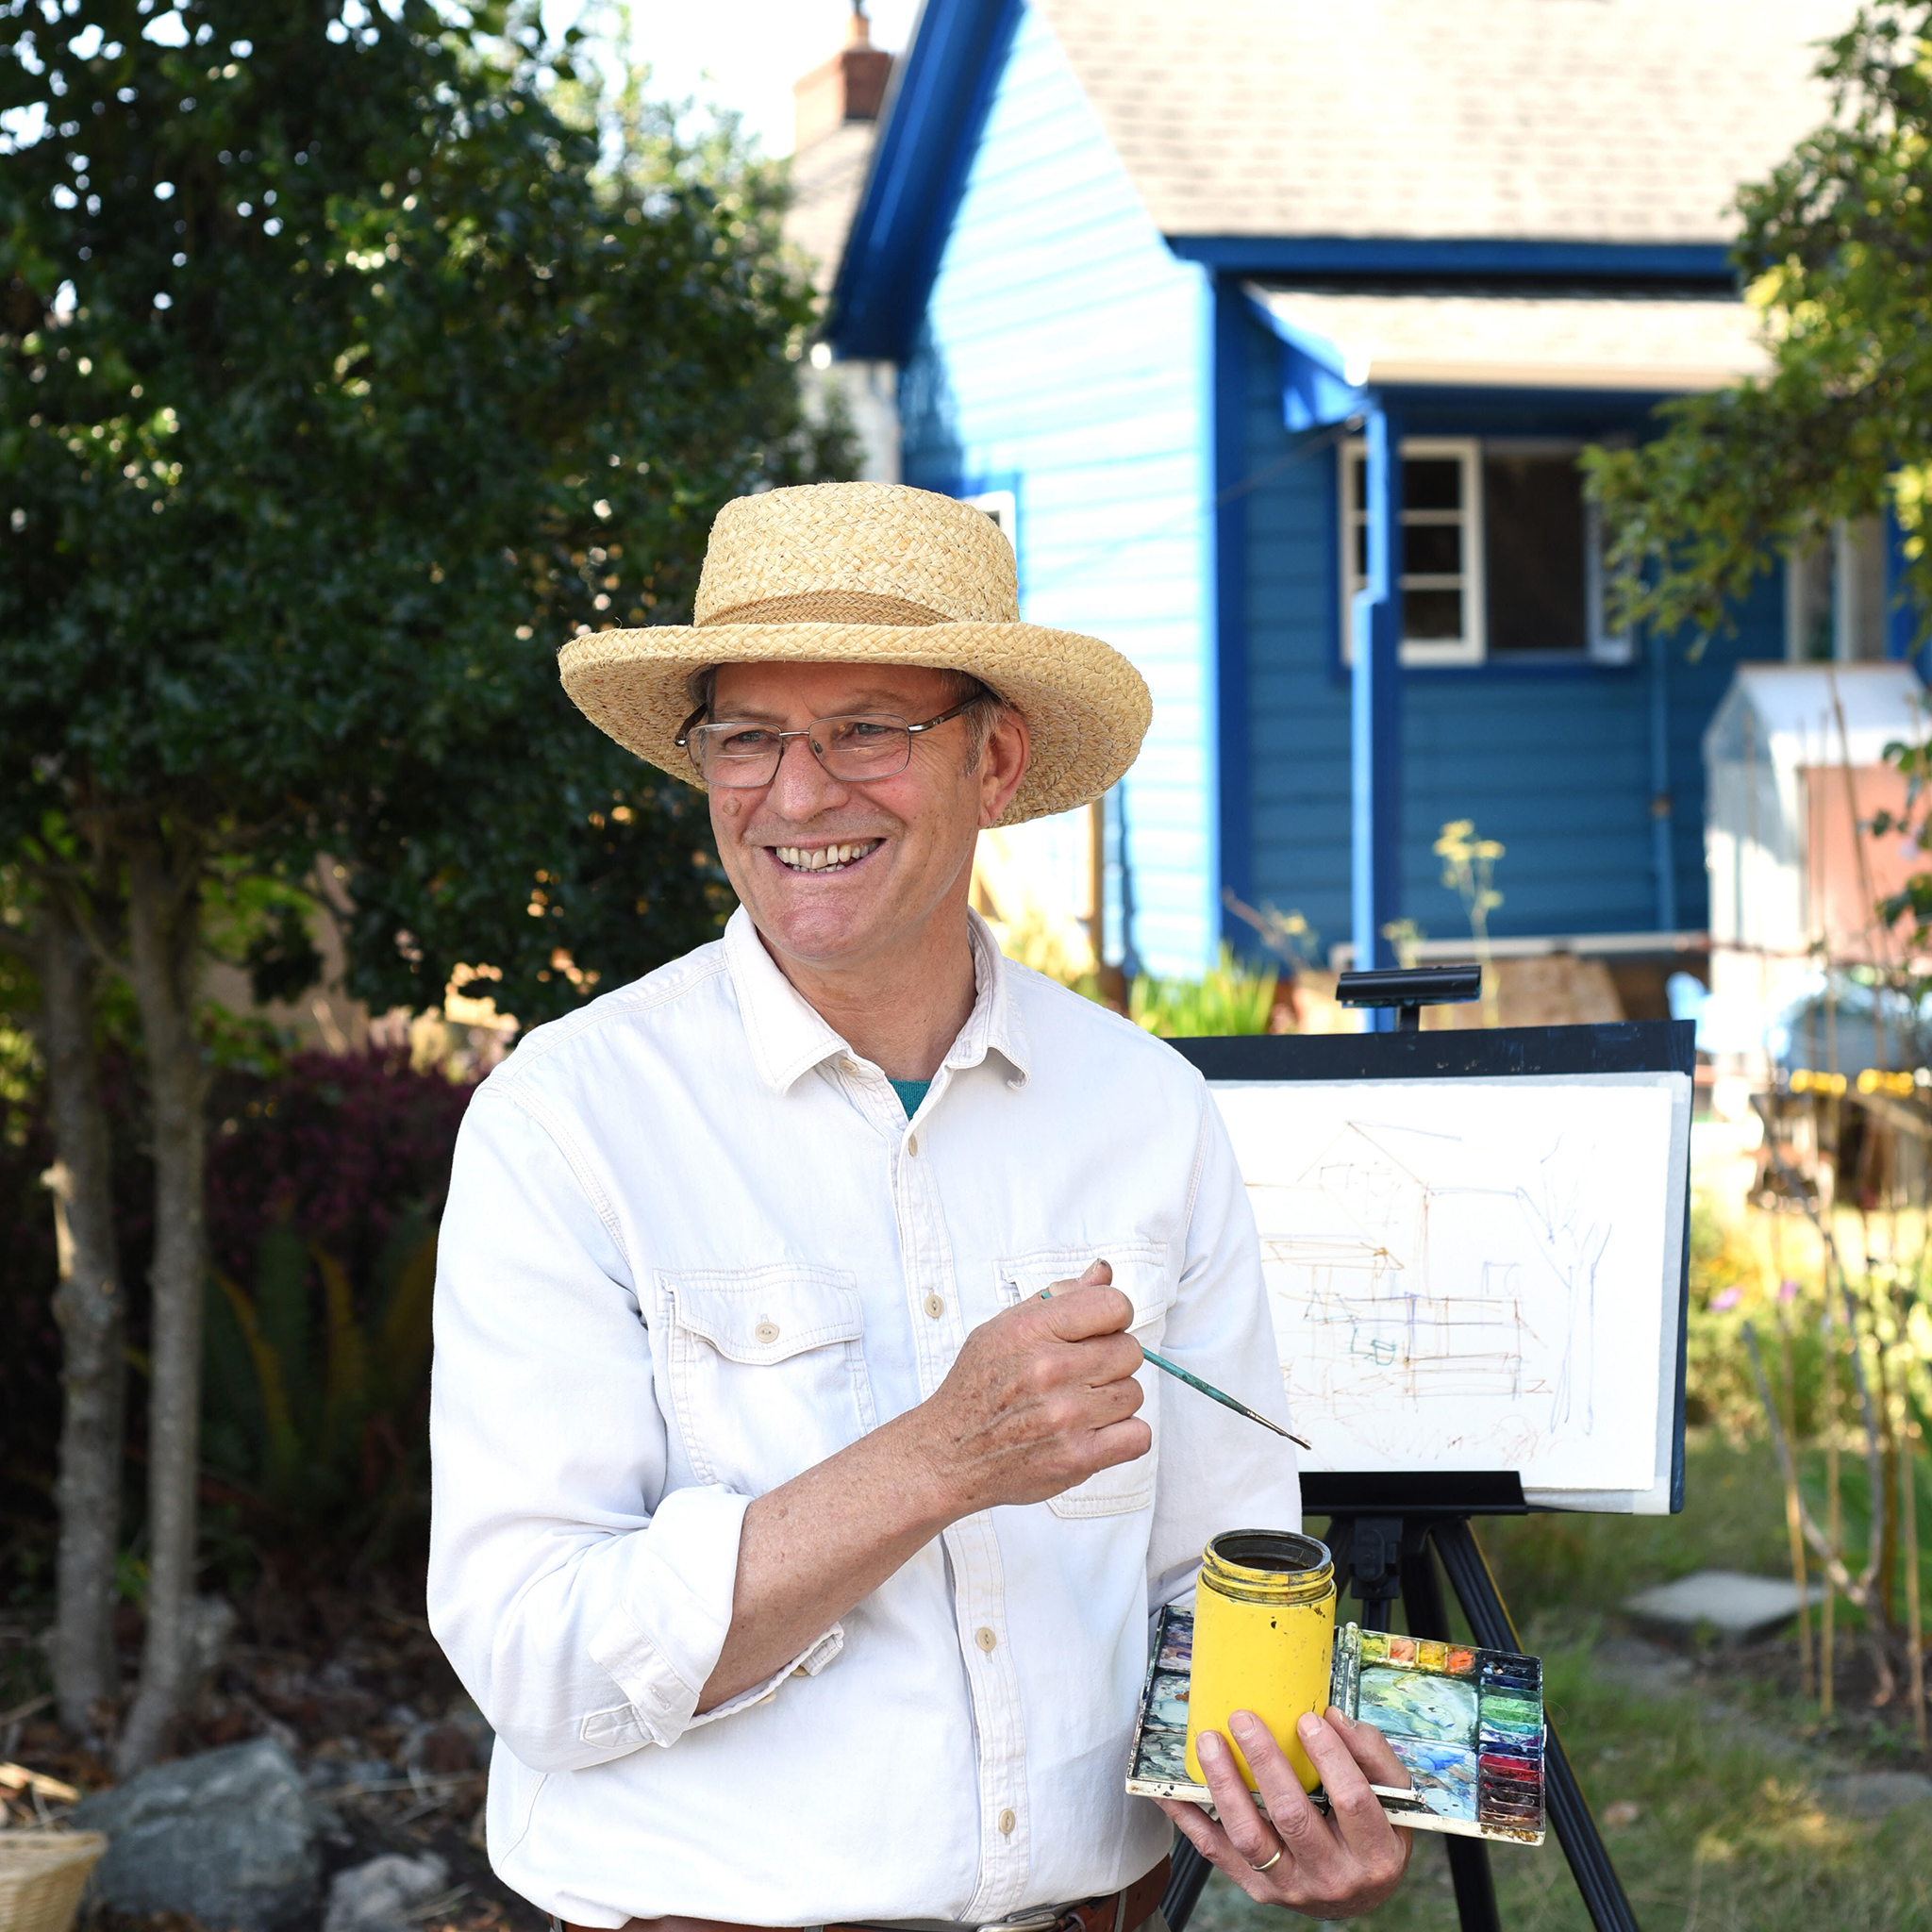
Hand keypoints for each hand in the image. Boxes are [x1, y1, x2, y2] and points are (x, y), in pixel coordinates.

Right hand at [913, 1260, 1147, 1514]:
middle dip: (1112, 1360)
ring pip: (1134, 1393)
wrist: (950, 1454)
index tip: (1099, 1331)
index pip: (1114, 1305)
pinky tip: (1096, 1431)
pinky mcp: (1078, 1457)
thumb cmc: (977, 1389)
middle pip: (1129, 1350)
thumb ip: (1059, 1298)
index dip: (1113, 1318)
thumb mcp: (1004, 1328)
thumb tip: (1103, 1272)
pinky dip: (1124, 1436)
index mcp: (1032, 1330)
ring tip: (1080, 1405)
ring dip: (1113, 1400)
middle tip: (1083, 1374)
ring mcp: (1066, 1416)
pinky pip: (1138, 1436)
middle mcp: (1051, 1369)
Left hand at [1157, 1707, 1412, 1919]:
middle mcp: (1333, 1877)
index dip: (1330, 1757)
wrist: (1356, 1893)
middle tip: (1243, 1719)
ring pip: (1249, 1837)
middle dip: (1264, 1761)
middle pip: (1292, 1816)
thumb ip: (1372, 1755)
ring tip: (1209, 1742)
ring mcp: (1292, 1886)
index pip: (1352, 1801)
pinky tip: (1171, 1791)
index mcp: (1375, 1853)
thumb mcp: (1392, 1797)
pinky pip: (1217, 1852)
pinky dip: (1190, 1820)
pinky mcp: (1259, 1888)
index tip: (1307, 1719)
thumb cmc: (1373, 1834)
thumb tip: (1334, 1718)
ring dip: (1224, 1785)